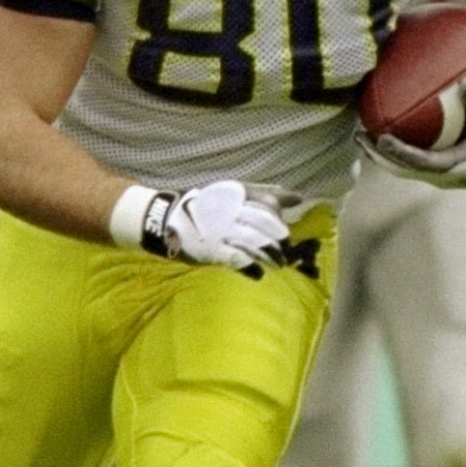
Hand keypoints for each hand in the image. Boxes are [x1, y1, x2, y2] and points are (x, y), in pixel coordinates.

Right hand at [132, 180, 292, 273]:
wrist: (167, 219)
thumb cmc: (207, 207)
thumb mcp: (234, 192)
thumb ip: (266, 194)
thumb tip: (298, 197)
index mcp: (237, 194)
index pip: (268, 203)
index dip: (280, 219)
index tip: (286, 233)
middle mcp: (231, 210)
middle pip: (265, 225)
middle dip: (279, 241)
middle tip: (285, 252)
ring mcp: (222, 230)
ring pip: (255, 243)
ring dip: (270, 257)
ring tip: (277, 265)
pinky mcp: (213, 249)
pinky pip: (238, 259)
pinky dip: (252, 269)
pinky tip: (259, 274)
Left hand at [363, 85, 465, 190]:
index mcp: (455, 169)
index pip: (419, 163)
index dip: (399, 152)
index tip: (380, 137)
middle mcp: (443, 178)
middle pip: (402, 170)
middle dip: (378, 155)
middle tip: (359, 134)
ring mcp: (438, 176)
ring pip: (402, 169)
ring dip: (380, 155)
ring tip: (361, 135)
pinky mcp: (438, 170)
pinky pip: (409, 162)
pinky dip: (393, 151)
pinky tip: (380, 133)